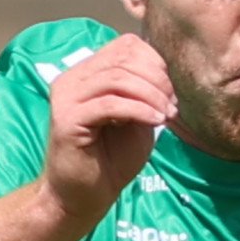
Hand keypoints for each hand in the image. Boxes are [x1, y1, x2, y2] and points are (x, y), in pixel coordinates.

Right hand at [40, 34, 176, 227]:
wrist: (84, 195)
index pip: (125, 45)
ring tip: (167, 115)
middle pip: (122, 58)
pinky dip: (139, 110)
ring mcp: (66, 96)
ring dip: (151, 95)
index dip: (155, 62)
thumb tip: (169, 74)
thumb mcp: (137, 118)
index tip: (172, 92)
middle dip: (157, 79)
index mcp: (88, 72)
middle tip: (173, 105)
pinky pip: (110, 103)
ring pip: (117, 78)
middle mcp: (72, 78)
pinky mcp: (67, 119)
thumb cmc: (112, 158)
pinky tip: (156, 122)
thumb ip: (146, 92)